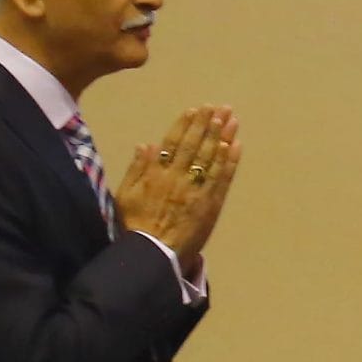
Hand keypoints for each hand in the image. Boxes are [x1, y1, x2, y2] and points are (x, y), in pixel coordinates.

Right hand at [118, 107, 240, 269]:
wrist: (153, 253)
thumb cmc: (135, 225)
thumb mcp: (125, 195)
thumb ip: (136, 168)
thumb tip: (146, 144)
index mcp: (156, 173)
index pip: (173, 142)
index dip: (186, 125)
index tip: (196, 109)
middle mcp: (178, 177)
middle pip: (196, 145)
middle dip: (208, 124)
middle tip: (219, 108)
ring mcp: (196, 190)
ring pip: (212, 158)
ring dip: (223, 137)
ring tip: (231, 119)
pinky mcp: (210, 204)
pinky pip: (222, 178)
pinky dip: (230, 161)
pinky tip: (236, 146)